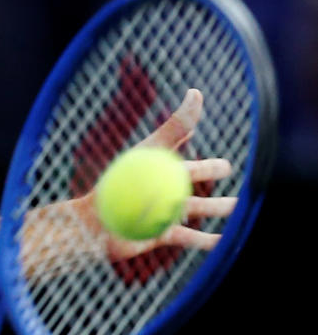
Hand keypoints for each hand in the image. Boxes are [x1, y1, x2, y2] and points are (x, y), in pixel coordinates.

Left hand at [23, 88, 236, 273]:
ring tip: (238, 211)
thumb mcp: (150, 152)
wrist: (94, 224)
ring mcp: (163, 214)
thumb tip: (197, 93)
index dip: (211, 167)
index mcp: (162, 172)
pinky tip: (223, 241)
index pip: (194, 168)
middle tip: (239, 190)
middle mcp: (165, 192)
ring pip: (198, 211)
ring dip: (217, 210)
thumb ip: (175, 127)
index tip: (226, 166)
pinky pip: (188, 237)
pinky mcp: (160, 234)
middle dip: (212, 187)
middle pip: (197, 188)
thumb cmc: (117, 184)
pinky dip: (206, 240)